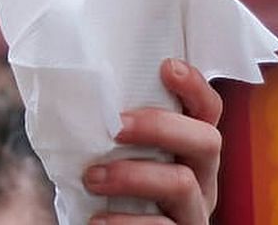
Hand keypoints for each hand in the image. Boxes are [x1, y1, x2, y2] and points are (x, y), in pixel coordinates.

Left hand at [81, 58, 222, 224]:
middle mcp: (202, 177)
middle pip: (207, 141)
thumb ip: (116, 127)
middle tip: (116, 128)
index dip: (195, 86)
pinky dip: (126, 223)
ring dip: (132, 176)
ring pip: (182, 184)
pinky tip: (98, 219)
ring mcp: (193, 211)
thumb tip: (69, 89)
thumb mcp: (120, 153)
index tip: (167, 67)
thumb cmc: (111, 187)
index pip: (208, 109)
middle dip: (160, 127)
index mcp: (189, 148)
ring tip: (92, 178)